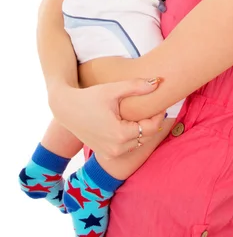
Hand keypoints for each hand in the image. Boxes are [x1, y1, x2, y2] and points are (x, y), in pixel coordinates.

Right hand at [49, 78, 165, 158]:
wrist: (66, 108)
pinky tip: (131, 122)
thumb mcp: (113, 89)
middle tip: (155, 108)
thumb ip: (137, 86)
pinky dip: (132, 137)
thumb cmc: (90, 96)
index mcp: (120, 134)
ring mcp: (110, 154)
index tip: (160, 104)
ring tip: (144, 114)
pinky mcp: (105, 154)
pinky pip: (127, 147)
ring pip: (138, 143)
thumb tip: (158, 82)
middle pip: (146, 137)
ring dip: (143, 131)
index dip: (159, 115)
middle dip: (152, 123)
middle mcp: (116, 149)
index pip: (151, 128)